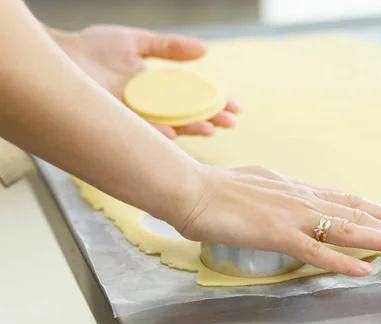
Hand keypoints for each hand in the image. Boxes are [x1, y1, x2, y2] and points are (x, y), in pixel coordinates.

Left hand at [53, 25, 240, 138]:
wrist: (59, 56)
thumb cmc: (92, 49)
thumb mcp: (137, 43)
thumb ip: (169, 47)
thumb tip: (205, 50)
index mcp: (158, 91)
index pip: (194, 100)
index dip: (215, 103)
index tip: (235, 106)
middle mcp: (151, 108)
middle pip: (188, 117)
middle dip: (211, 119)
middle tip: (231, 121)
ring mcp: (137, 118)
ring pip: (171, 128)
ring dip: (193, 130)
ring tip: (212, 128)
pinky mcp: (119, 123)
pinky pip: (142, 132)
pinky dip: (158, 135)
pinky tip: (175, 135)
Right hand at [178, 166, 380, 276]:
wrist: (191, 189)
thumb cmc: (216, 189)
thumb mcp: (257, 185)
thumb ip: (278, 194)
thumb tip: (286, 198)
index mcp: (297, 189)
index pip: (345, 200)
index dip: (375, 209)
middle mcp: (303, 199)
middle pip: (356, 213)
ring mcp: (292, 217)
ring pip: (347, 229)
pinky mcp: (277, 235)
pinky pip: (316, 252)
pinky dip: (342, 262)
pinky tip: (364, 270)